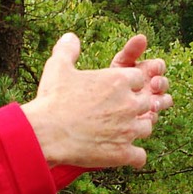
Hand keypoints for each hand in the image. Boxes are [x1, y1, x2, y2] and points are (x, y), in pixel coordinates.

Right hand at [23, 33, 154, 168]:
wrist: (46, 133)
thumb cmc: (52, 99)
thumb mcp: (58, 67)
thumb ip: (68, 50)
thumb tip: (70, 37)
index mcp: (118, 80)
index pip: (138, 78)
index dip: (128, 86)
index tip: (114, 92)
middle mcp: (128, 103)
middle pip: (146, 103)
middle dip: (134, 107)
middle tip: (115, 114)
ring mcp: (128, 130)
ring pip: (146, 128)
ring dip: (135, 130)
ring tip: (119, 133)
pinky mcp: (123, 153)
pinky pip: (140, 156)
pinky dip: (133, 156)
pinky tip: (121, 154)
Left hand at [109, 34, 172, 124]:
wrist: (102, 102)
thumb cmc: (113, 78)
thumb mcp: (120, 64)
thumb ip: (131, 51)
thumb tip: (142, 36)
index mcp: (149, 70)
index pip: (159, 65)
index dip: (158, 67)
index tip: (153, 68)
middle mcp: (154, 85)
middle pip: (164, 83)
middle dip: (161, 84)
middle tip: (153, 85)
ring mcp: (153, 101)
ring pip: (164, 101)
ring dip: (161, 101)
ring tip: (151, 103)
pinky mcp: (148, 117)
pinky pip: (155, 117)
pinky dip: (151, 117)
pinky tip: (143, 117)